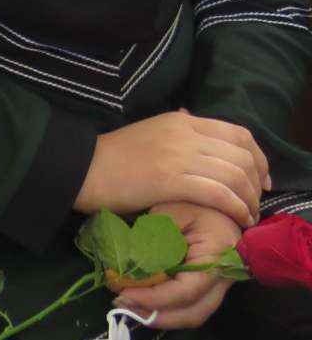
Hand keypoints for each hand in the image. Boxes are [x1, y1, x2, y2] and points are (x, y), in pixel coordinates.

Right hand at [75, 111, 269, 228]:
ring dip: (249, 199)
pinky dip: (235, 207)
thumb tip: (196, 122)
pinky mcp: (168, 180)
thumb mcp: (150, 133)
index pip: (239, 133)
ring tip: (247, 216)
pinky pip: (217, 192)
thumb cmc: (113, 157)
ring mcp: (176, 155)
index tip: (260, 180)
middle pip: (242, 155)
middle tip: (255, 204)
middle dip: (257, 183)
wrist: (80, 168)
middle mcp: (183, 133)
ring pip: (234, 174)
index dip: (259, 158)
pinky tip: (237, 219)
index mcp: (180, 120)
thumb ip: (177, 131)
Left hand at [112, 201, 239, 328]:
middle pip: (193, 312)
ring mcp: (219, 282)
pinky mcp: (210, 281)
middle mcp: (224, 276)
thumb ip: (154, 239)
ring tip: (129, 304)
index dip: (154, 299)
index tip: (124, 294)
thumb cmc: (194, 197)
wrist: (219, 192)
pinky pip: (191, 302)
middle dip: (157, 315)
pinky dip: (167, 304)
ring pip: (194, 312)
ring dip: (161, 314)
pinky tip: (143, 296)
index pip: (186, 291)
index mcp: (217, 257)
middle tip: (123, 306)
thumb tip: (131, 267)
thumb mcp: (171, 210)